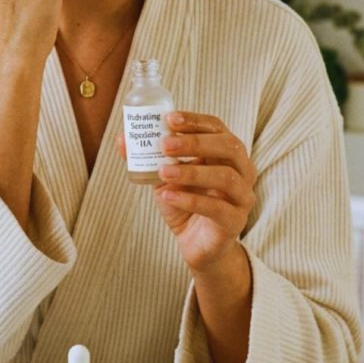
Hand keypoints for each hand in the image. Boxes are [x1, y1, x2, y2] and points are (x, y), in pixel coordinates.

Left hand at [152, 112, 256, 275]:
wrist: (196, 243)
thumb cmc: (185, 201)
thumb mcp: (164, 176)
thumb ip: (148, 157)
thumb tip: (121, 139)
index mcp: (226, 152)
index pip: (216, 128)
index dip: (195, 121)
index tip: (169, 118)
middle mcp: (242, 170)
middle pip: (228, 147)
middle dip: (196, 142)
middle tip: (165, 144)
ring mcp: (242, 196)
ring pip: (226, 177)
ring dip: (191, 171)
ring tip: (162, 172)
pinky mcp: (235, 221)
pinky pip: (217, 208)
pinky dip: (190, 200)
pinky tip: (167, 196)